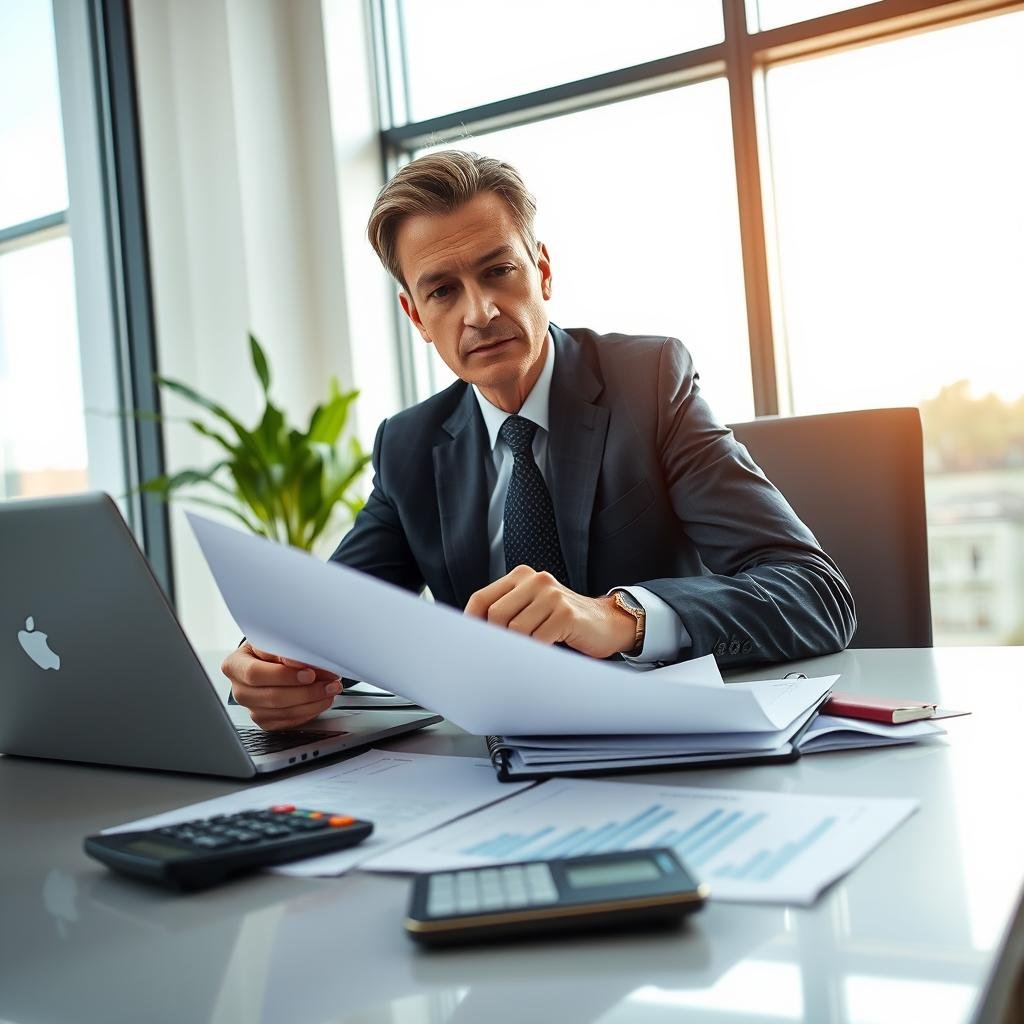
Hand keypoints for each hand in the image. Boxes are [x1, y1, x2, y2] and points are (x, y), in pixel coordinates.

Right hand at [221, 642, 342, 730]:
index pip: (256, 673)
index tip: (310, 672)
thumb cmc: (268, 649)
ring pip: (283, 711)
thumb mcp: (272, 641)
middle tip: (329, 681)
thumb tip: (301, 663)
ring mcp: (251, 708)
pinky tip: (321, 700)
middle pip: (272, 696)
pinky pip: (288, 720)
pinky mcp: (265, 721)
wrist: (267, 660)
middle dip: (306, 690)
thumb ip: (284, 650)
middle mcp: (239, 689)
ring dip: (313, 701)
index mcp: (234, 665)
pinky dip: (309, 711)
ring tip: (331, 689)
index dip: (284, 675)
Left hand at [464, 565, 636, 658]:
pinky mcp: (566, 613)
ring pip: (516, 630)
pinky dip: (538, 651)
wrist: (607, 623)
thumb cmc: (562, 620)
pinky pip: (538, 640)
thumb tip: (471, 634)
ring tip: (533, 650)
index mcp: (521, 576)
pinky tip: (547, 650)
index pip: (481, 599)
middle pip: (495, 615)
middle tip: (507, 652)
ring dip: (521, 647)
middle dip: (497, 639)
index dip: (470, 623)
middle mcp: (536, 579)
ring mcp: (552, 595)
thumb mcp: (531, 608)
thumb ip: (505, 612)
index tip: (470, 643)